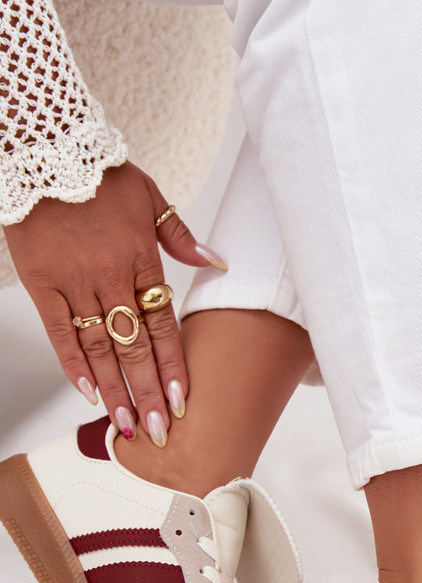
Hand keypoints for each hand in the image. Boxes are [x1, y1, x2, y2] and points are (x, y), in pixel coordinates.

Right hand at [3, 161, 226, 444]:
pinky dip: (73, 364)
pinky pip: (60, 332)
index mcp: (142, 259)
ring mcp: (74, 283)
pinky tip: (88, 394)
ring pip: (98, 348)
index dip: (172, 366)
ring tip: (127, 427)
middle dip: (148, 393)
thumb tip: (218, 261)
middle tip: (159, 432)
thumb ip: (181, 236)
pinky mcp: (42, 284)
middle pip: (133, 347)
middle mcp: (110, 277)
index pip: (163, 325)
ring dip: (114, 391)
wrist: (45, 150)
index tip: (182, 402)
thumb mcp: (151, 197)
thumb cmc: (101, 175)